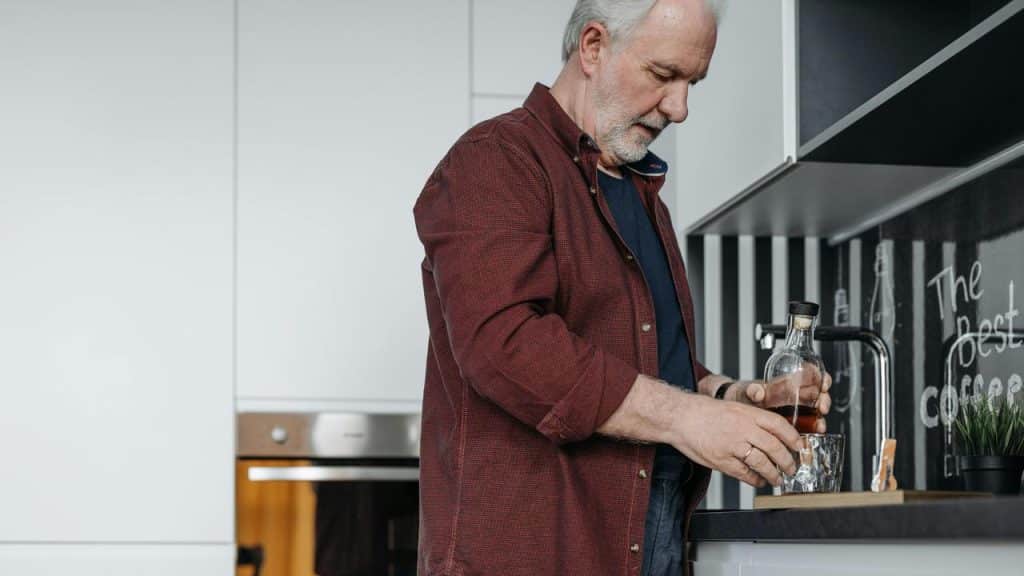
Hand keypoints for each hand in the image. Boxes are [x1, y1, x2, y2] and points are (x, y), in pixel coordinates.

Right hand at [671, 393, 803, 487]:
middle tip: (792, 468)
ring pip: (762, 463)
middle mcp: (742, 428)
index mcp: (747, 413)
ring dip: (774, 474)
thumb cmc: (703, 412)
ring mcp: (732, 445)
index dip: (793, 437)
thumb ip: (752, 419)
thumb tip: (773, 434)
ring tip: (778, 479)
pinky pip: (744, 474)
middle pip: (774, 447)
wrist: (680, 417)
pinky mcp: (721, 460)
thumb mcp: (733, 407)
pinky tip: (758, 480)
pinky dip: (755, 479)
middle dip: (787, 461)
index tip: (800, 447)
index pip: (778, 425)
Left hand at [725, 368, 832, 433]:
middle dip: (824, 399)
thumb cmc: (744, 396)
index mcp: (787, 382)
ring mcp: (796, 408)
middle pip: (818, 393)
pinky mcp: (793, 422)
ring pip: (816, 409)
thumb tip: (758, 392)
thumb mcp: (748, 391)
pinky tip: (815, 431)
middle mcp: (795, 394)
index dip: (820, 376)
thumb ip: (753, 390)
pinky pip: (809, 424)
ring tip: (820, 423)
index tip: (824, 383)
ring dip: (821, 416)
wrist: (737, 410)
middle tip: (822, 406)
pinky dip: (815, 427)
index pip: (810, 374)